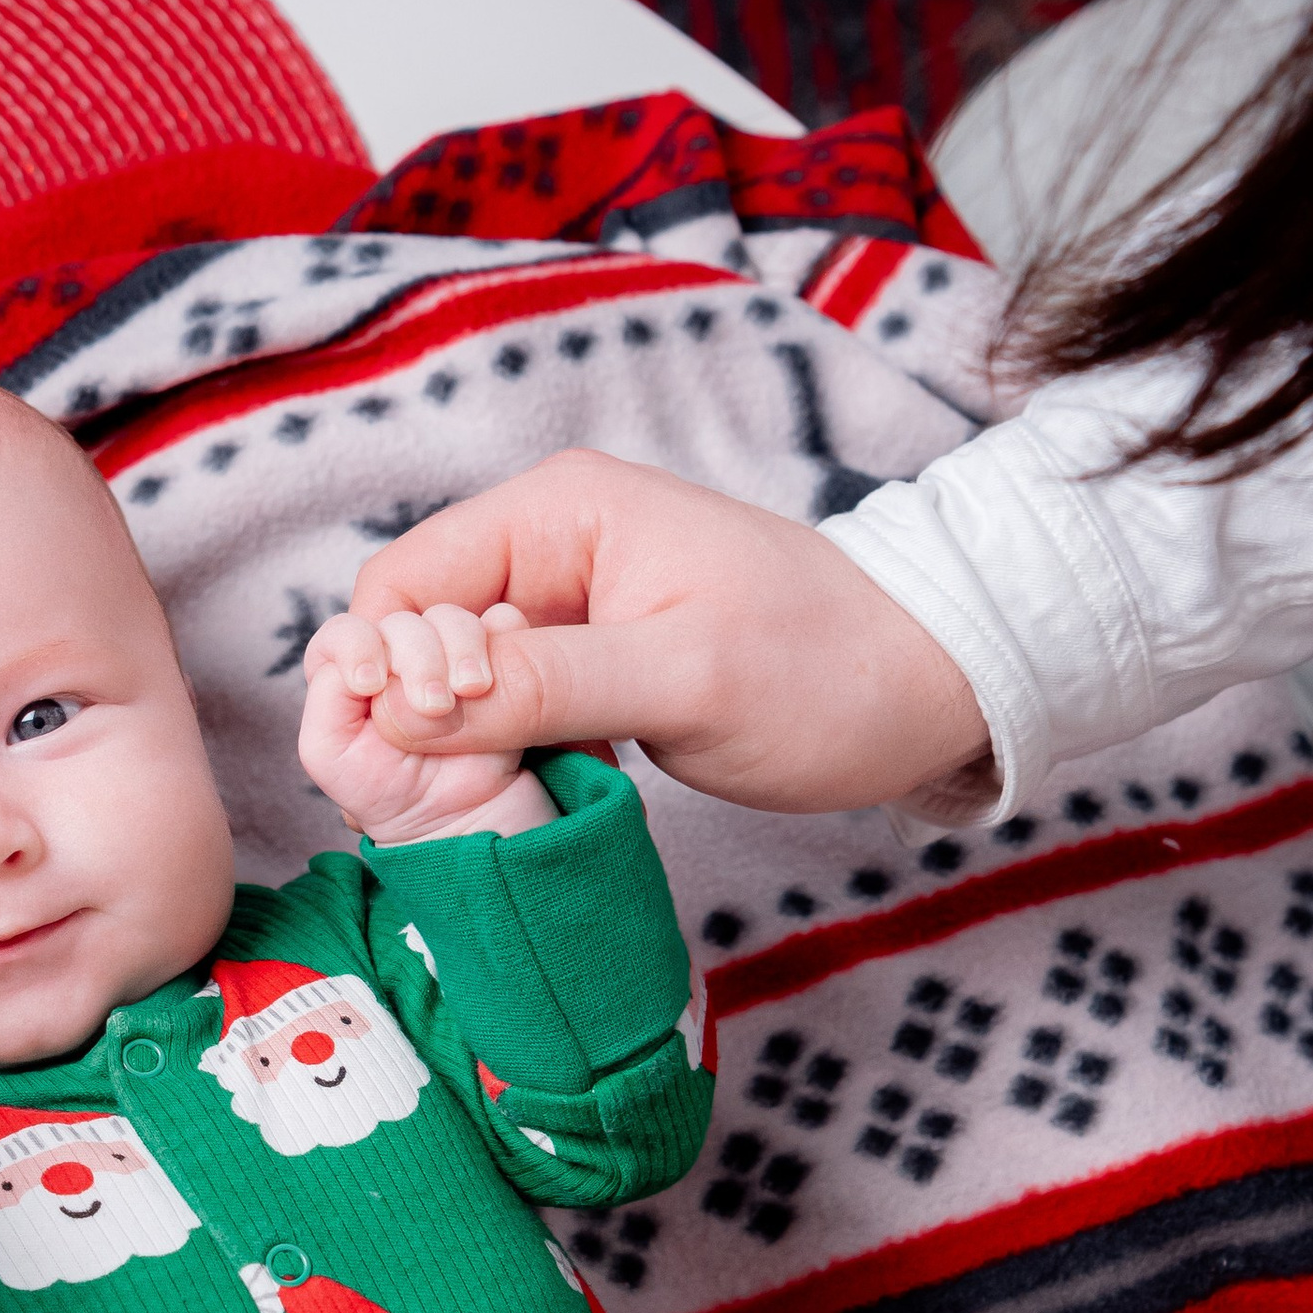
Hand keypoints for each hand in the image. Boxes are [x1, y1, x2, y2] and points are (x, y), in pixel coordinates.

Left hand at [298, 599, 534, 836]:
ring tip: (470, 692)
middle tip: (434, 706)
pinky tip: (494, 676)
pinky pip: (503, 623)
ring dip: (460, 648)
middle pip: (400, 622)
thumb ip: (326, 697)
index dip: (355, 643)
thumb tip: (371, 658)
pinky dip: (503, 635)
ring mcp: (449, 658)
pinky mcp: (498, 662)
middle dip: (415, 657)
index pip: (346, 631)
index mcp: (355, 673)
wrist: (459, 823)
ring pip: (450, 618)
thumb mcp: (328, 754)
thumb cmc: (386, 793)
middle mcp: (400, 659)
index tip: (372, 682)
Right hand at [334, 450, 988, 813]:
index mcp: (556, 513)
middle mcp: (546, 547)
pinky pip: (504, 712)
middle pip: (414, 635)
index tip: (423, 752)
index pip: (400, 584)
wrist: (926, 690)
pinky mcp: (588, 667)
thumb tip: (402, 710)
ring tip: (503, 799)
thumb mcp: (681, 680)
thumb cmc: (825, 671)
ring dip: (460, 749)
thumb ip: (541, 687)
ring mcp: (566, 610)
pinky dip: (504, 758)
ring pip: (453, 684)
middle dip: (417, 718)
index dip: (387, 671)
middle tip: (465, 792)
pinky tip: (534, 796)